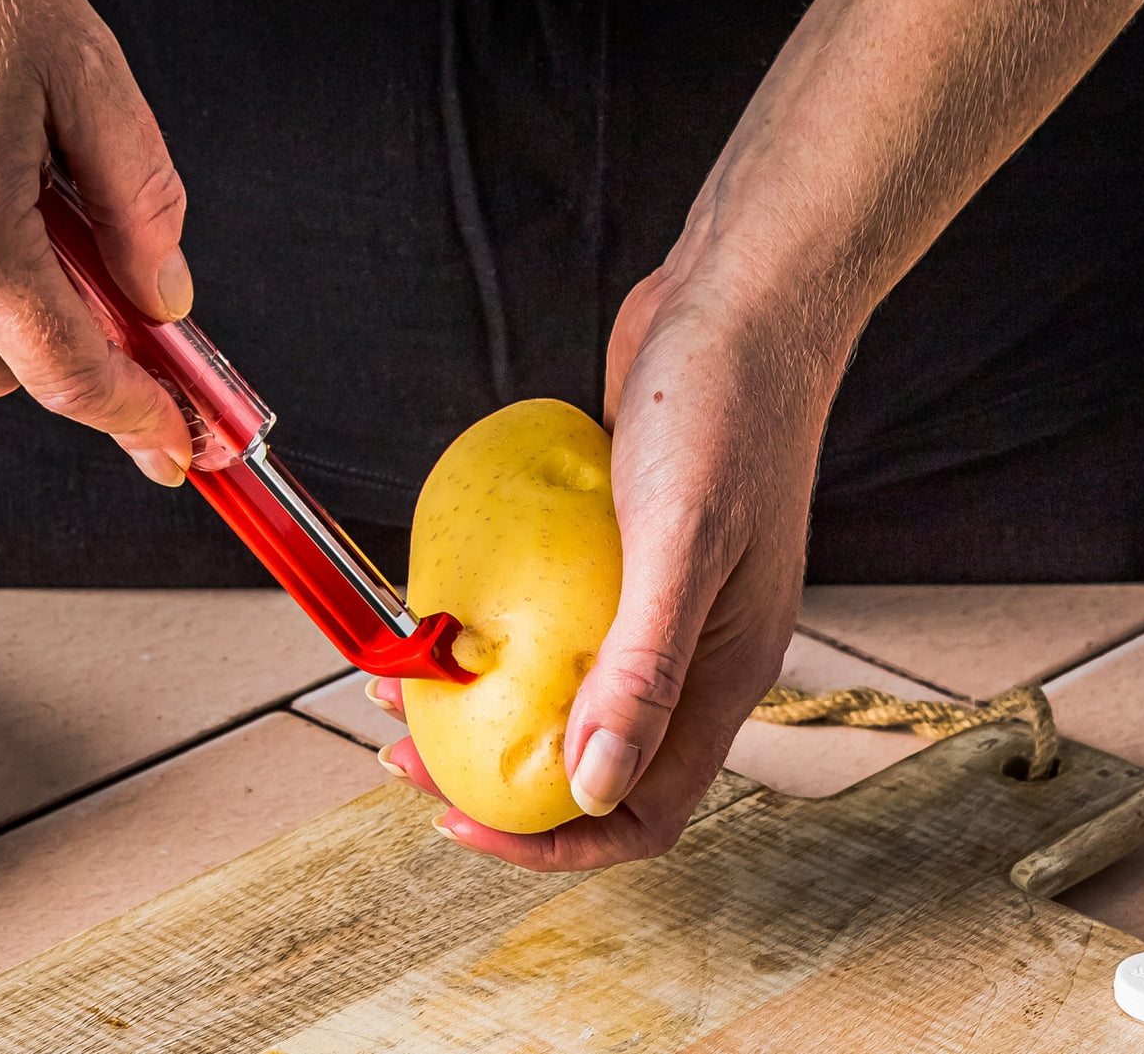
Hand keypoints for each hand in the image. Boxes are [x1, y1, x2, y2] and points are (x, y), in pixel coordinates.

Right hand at [0, 0, 193, 482]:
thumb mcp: (88, 71)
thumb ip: (141, 202)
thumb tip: (163, 293)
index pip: (67, 374)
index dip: (133, 416)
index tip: (169, 443)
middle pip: (3, 376)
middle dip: (67, 353)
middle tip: (116, 290)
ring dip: (4, 307)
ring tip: (31, 199)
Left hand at [373, 261, 835, 869]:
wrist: (740, 302)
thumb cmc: (727, 410)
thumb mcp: (682, 542)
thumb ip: (645, 669)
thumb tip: (593, 791)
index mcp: (723, 677)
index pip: (641, 810)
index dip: (551, 840)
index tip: (457, 820)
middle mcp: (691, 654)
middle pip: (590, 761)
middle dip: (494, 774)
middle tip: (405, 751)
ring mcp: (653, 602)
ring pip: (562, 689)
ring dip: (485, 704)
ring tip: (403, 682)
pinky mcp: (618, 552)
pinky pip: (552, 620)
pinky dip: (498, 633)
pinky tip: (446, 610)